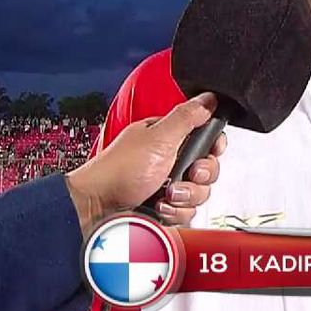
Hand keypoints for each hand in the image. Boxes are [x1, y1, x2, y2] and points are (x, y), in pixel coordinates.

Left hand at [65, 92, 227, 234]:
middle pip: (208, 169)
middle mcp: (171, 160)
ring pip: (200, 193)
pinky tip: (159, 208)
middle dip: (199, 176)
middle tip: (184, 174)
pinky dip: (175, 212)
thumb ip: (186, 117)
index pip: (206, 139)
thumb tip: (209, 98)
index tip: (208, 152)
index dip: (213, 148)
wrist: (97, 207)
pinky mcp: (166, 208)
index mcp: (170, 137)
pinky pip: (187, 212)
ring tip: (165, 194)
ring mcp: (168, 186)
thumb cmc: (119, 170)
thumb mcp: (158, 138)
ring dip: (185, 196)